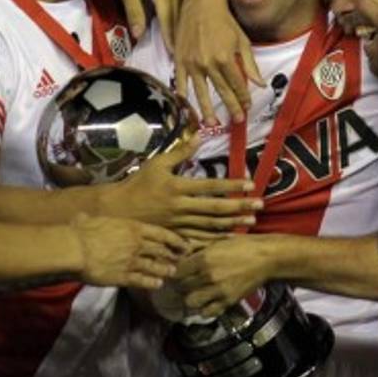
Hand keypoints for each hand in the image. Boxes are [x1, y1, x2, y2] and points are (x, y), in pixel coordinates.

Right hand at [71, 213, 187, 288]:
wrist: (76, 250)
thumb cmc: (82, 231)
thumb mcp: (92, 219)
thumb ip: (95, 220)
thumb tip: (82, 217)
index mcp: (133, 228)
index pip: (162, 234)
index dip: (175, 240)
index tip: (184, 244)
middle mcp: (137, 245)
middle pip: (162, 251)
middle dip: (172, 255)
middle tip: (181, 259)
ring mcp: (132, 262)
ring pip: (155, 267)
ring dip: (165, 270)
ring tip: (171, 272)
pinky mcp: (124, 277)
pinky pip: (143, 281)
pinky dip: (152, 283)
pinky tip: (158, 285)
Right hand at [100, 135, 259, 236]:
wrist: (117, 210)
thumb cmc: (138, 183)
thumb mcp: (156, 164)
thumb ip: (179, 152)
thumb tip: (199, 137)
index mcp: (177, 187)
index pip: (210, 186)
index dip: (232, 185)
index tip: (250, 184)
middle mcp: (180, 207)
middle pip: (215, 208)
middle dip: (239, 207)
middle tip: (260, 205)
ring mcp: (178, 224)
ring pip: (209, 226)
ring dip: (232, 224)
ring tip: (250, 222)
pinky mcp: (174, 235)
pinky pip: (198, 239)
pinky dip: (214, 239)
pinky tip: (229, 237)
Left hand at [110, 0, 177, 50]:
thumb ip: (134, 12)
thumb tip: (139, 35)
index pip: (170, 20)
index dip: (172, 38)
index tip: (175, 55)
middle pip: (178, 16)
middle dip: (179, 35)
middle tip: (181, 54)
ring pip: (179, 9)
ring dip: (179, 25)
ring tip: (180, 42)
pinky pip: (176, 2)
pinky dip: (175, 15)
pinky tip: (174, 22)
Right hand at [175, 0, 262, 124]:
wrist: (202, 4)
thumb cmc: (224, 21)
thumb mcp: (242, 41)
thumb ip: (250, 65)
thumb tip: (260, 84)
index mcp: (226, 59)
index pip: (237, 85)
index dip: (243, 97)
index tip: (247, 106)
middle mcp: (208, 63)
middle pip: (222, 91)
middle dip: (231, 106)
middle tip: (237, 119)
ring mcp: (192, 63)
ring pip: (201, 92)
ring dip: (207, 109)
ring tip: (212, 122)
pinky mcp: (180, 60)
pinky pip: (181, 81)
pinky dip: (183, 94)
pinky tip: (186, 105)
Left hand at [176, 235, 273, 317]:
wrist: (267, 258)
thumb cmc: (243, 246)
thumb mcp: (217, 242)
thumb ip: (198, 249)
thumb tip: (181, 253)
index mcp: (204, 258)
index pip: (177, 271)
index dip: (174, 273)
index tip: (175, 273)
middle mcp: (208, 275)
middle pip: (181, 287)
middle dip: (180, 285)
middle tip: (184, 283)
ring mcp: (218, 290)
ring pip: (191, 302)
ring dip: (191, 298)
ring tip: (195, 293)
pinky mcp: (228, 301)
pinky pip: (208, 312)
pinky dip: (205, 309)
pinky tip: (208, 301)